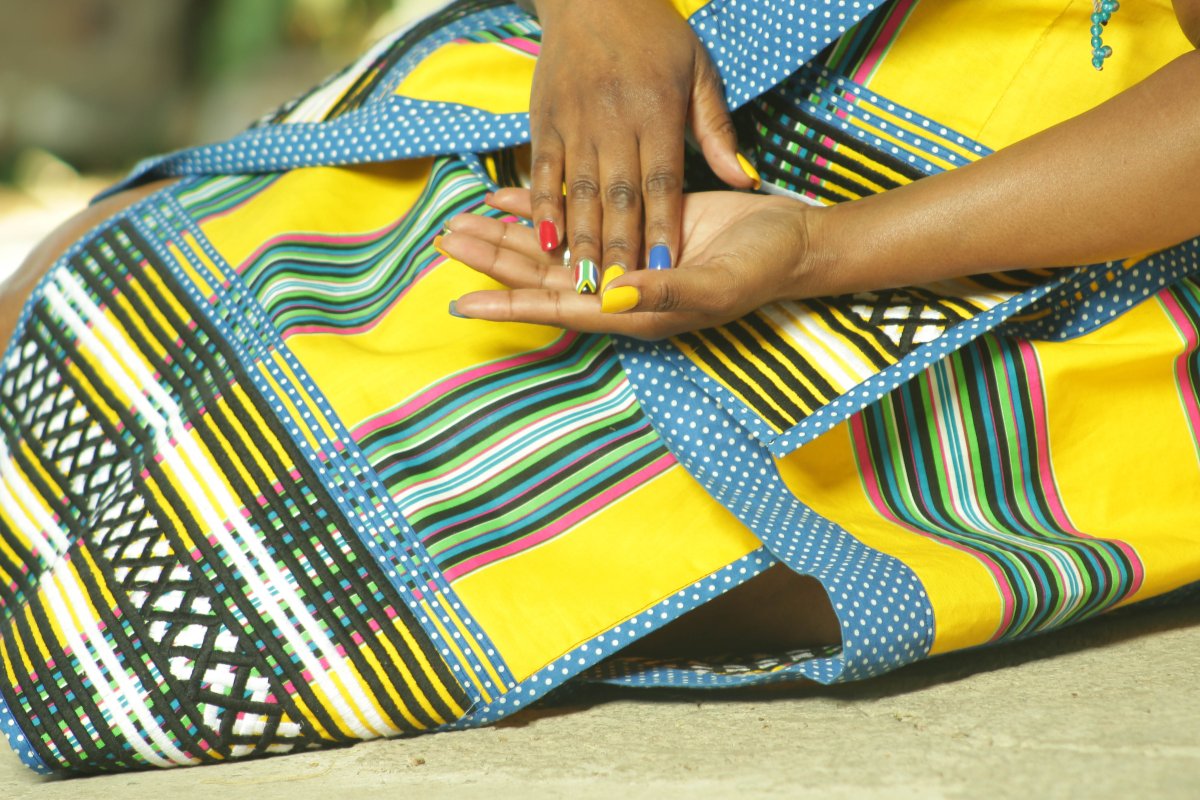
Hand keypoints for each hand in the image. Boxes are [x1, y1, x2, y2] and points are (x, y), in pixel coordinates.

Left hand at [441, 188, 824, 339]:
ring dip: (507, 238)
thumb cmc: (760, 267)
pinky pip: (575, 220)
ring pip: (551, 251)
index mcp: (632, 312)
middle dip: (493, 262)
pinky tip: (507, 198)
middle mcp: (617, 291)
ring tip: (461, 224)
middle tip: (445, 241)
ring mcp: (622, 260)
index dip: (508, 305)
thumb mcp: (715, 283)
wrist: (791, 240)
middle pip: (541, 278)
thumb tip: (610, 295)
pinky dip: (542, 210)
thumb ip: (662, 292)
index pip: (557, 308)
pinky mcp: (631, 228)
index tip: (461, 302)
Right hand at [528, 0, 756, 284]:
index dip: (662, 230)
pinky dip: (542, 207)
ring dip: (581, 240)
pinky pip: (543, 171)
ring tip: (583, 282)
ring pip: (578, 191)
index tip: (665, 272)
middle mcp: (614, 121)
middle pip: (618, 197)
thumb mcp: (699, 71)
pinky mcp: (544, 120)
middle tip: (620, 294)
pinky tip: (544, 241)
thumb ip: (717, 130)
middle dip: (619, 249)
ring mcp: (575, 122)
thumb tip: (744, 179)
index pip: (662, 184)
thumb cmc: (655, 35)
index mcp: (657, 113)